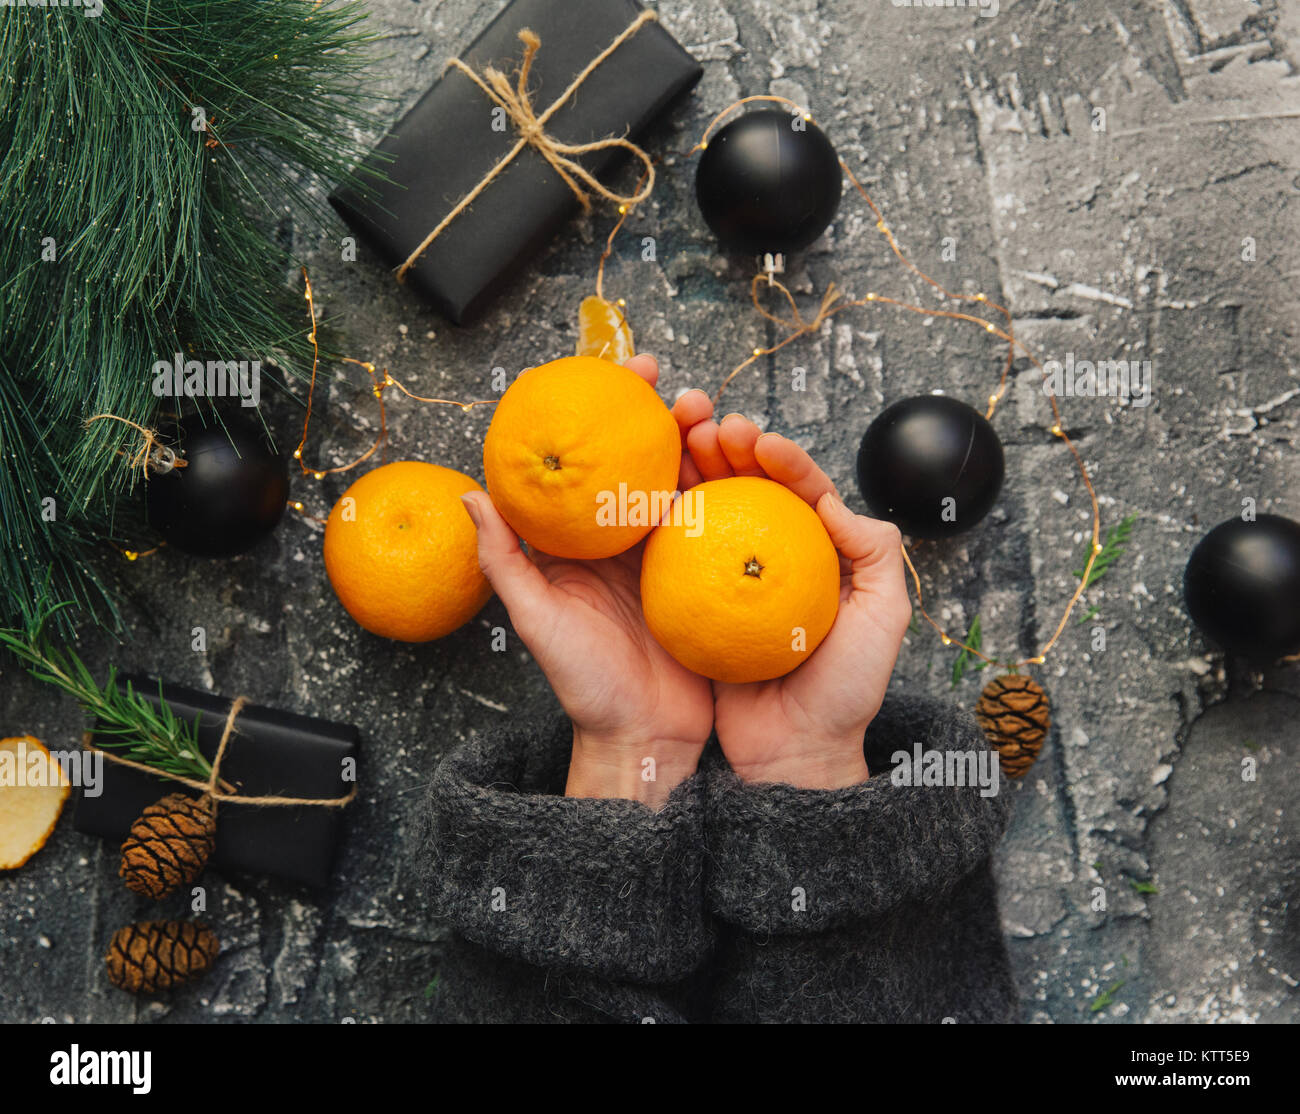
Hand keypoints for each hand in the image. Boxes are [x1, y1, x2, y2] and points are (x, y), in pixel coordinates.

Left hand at [461, 355, 715, 807]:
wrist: (646, 738)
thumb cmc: (585, 687)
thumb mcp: (537, 622)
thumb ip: (505, 561)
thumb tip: (469, 495)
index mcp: (580, 543)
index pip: (587, 465)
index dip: (601, 417)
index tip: (617, 378)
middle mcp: (624, 540)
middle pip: (644, 463)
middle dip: (664, 419)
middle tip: (681, 393)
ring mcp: (669, 556)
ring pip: (687, 483)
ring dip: (705, 446)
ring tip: (720, 422)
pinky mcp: (708, 576)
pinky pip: (721, 524)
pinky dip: (734, 491)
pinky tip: (748, 467)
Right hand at [685, 413, 912, 788]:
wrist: (795, 751)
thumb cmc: (846, 691)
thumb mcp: (884, 619)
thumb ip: (875, 553)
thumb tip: (832, 499)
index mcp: (821, 552)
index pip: (802, 489)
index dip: (782, 458)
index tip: (760, 442)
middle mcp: (774, 556)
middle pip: (750, 486)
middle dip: (728, 446)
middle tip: (707, 424)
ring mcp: (732, 577)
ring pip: (711, 508)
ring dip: (692, 470)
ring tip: (676, 443)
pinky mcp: (696, 601)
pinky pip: (678, 553)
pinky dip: (665, 520)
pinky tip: (651, 497)